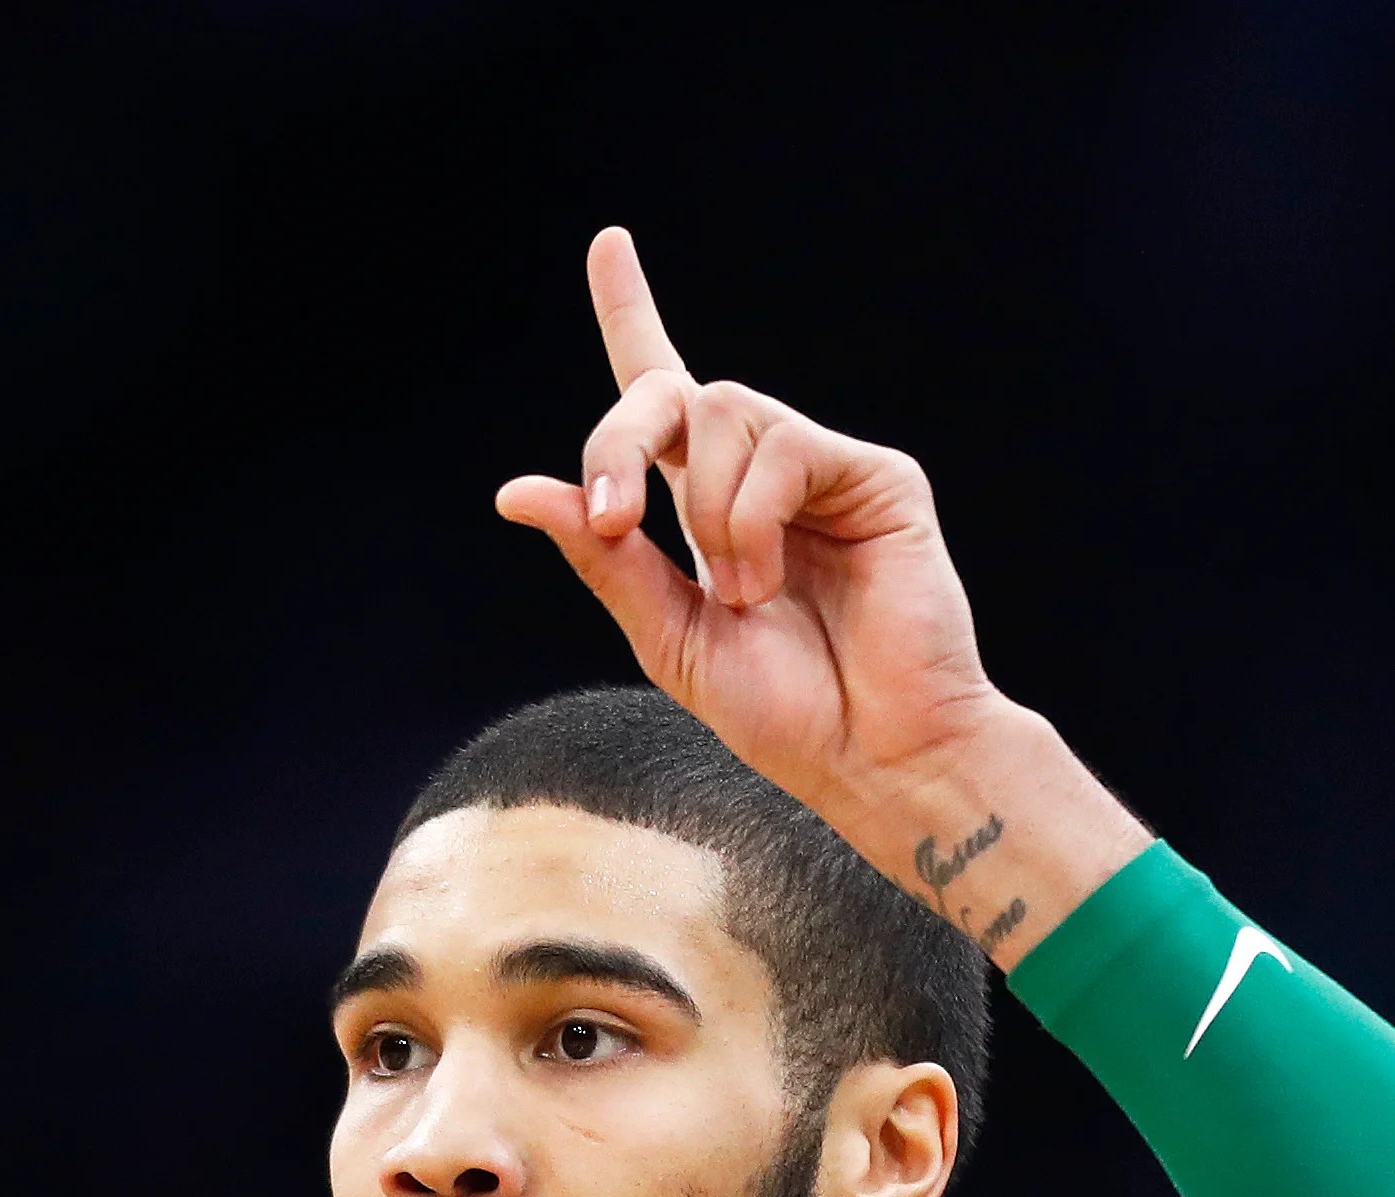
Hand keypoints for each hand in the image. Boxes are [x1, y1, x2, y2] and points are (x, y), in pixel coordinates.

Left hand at [496, 229, 1018, 842]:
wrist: (875, 755)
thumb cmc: (783, 713)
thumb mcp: (667, 638)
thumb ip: (604, 560)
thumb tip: (519, 493)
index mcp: (708, 509)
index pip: (661, 398)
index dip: (633, 317)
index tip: (609, 245)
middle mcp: (761, 474)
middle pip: (671, 394)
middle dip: (621, 441)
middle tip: (614, 518)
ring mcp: (821, 468)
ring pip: (724, 413)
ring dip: (709, 513)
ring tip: (750, 592)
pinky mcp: (874, 473)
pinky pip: (782, 446)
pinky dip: (755, 517)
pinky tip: (776, 579)